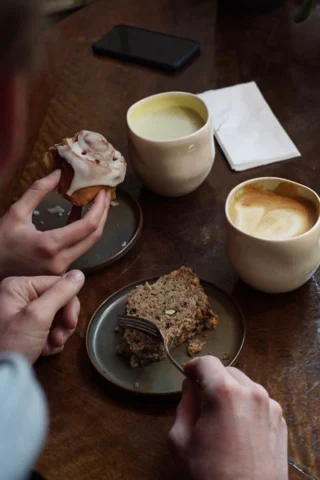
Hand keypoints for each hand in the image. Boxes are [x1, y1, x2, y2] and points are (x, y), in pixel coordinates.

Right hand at [0, 170, 109, 276]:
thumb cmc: (0, 242)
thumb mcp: (16, 213)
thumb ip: (38, 191)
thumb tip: (58, 173)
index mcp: (50, 245)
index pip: (88, 226)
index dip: (100, 207)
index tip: (103, 191)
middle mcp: (60, 260)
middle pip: (94, 237)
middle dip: (103, 213)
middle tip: (104, 194)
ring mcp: (61, 269)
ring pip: (89, 244)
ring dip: (95, 222)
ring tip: (96, 201)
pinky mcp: (60, 271)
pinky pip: (78, 249)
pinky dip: (83, 232)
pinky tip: (80, 214)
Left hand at [0, 270, 84, 362]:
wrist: (1, 377)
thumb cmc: (13, 343)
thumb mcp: (38, 316)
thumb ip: (60, 293)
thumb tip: (79, 273)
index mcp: (19, 286)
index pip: (58, 284)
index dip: (69, 303)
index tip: (70, 323)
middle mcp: (19, 295)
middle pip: (58, 299)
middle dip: (63, 321)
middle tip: (59, 337)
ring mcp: (22, 313)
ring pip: (56, 315)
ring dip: (59, 332)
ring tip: (51, 346)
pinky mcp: (25, 328)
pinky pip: (48, 327)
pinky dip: (51, 340)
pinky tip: (45, 350)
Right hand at [169, 357, 287, 479]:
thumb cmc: (209, 475)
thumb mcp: (181, 440)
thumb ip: (184, 404)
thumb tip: (190, 386)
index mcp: (225, 393)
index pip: (207, 362)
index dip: (193, 366)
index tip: (187, 374)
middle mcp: (252, 392)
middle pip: (227, 371)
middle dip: (212, 380)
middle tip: (201, 398)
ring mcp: (270, 406)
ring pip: (244, 384)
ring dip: (230, 391)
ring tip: (220, 415)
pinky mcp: (280, 420)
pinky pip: (259, 401)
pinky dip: (246, 405)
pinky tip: (238, 427)